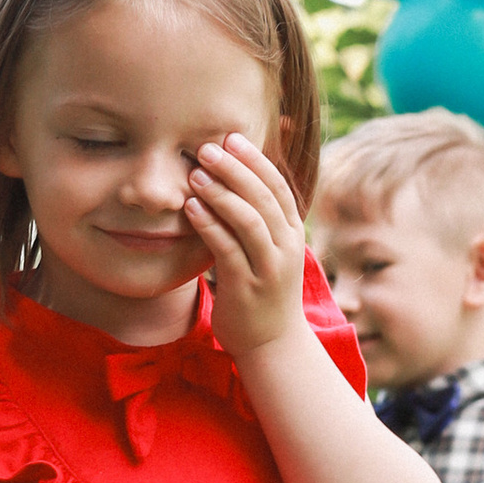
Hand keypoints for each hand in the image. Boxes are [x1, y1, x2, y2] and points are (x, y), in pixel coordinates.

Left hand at [186, 132, 308, 357]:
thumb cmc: (263, 292)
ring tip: (195, 174)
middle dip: (235, 169)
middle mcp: (286, 247)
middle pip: (264, 198)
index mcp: (292, 234)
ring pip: (249, 221)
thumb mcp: (267, 251)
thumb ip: (256, 219)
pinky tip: (191, 208)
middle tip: (207, 148)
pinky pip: (228, 250)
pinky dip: (210, 225)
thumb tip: (234, 179)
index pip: (278, 187)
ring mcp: (269, 269)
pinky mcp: (247, 288)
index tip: (231, 137)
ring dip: (221, 193)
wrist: (272, 345)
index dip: (256, 160)